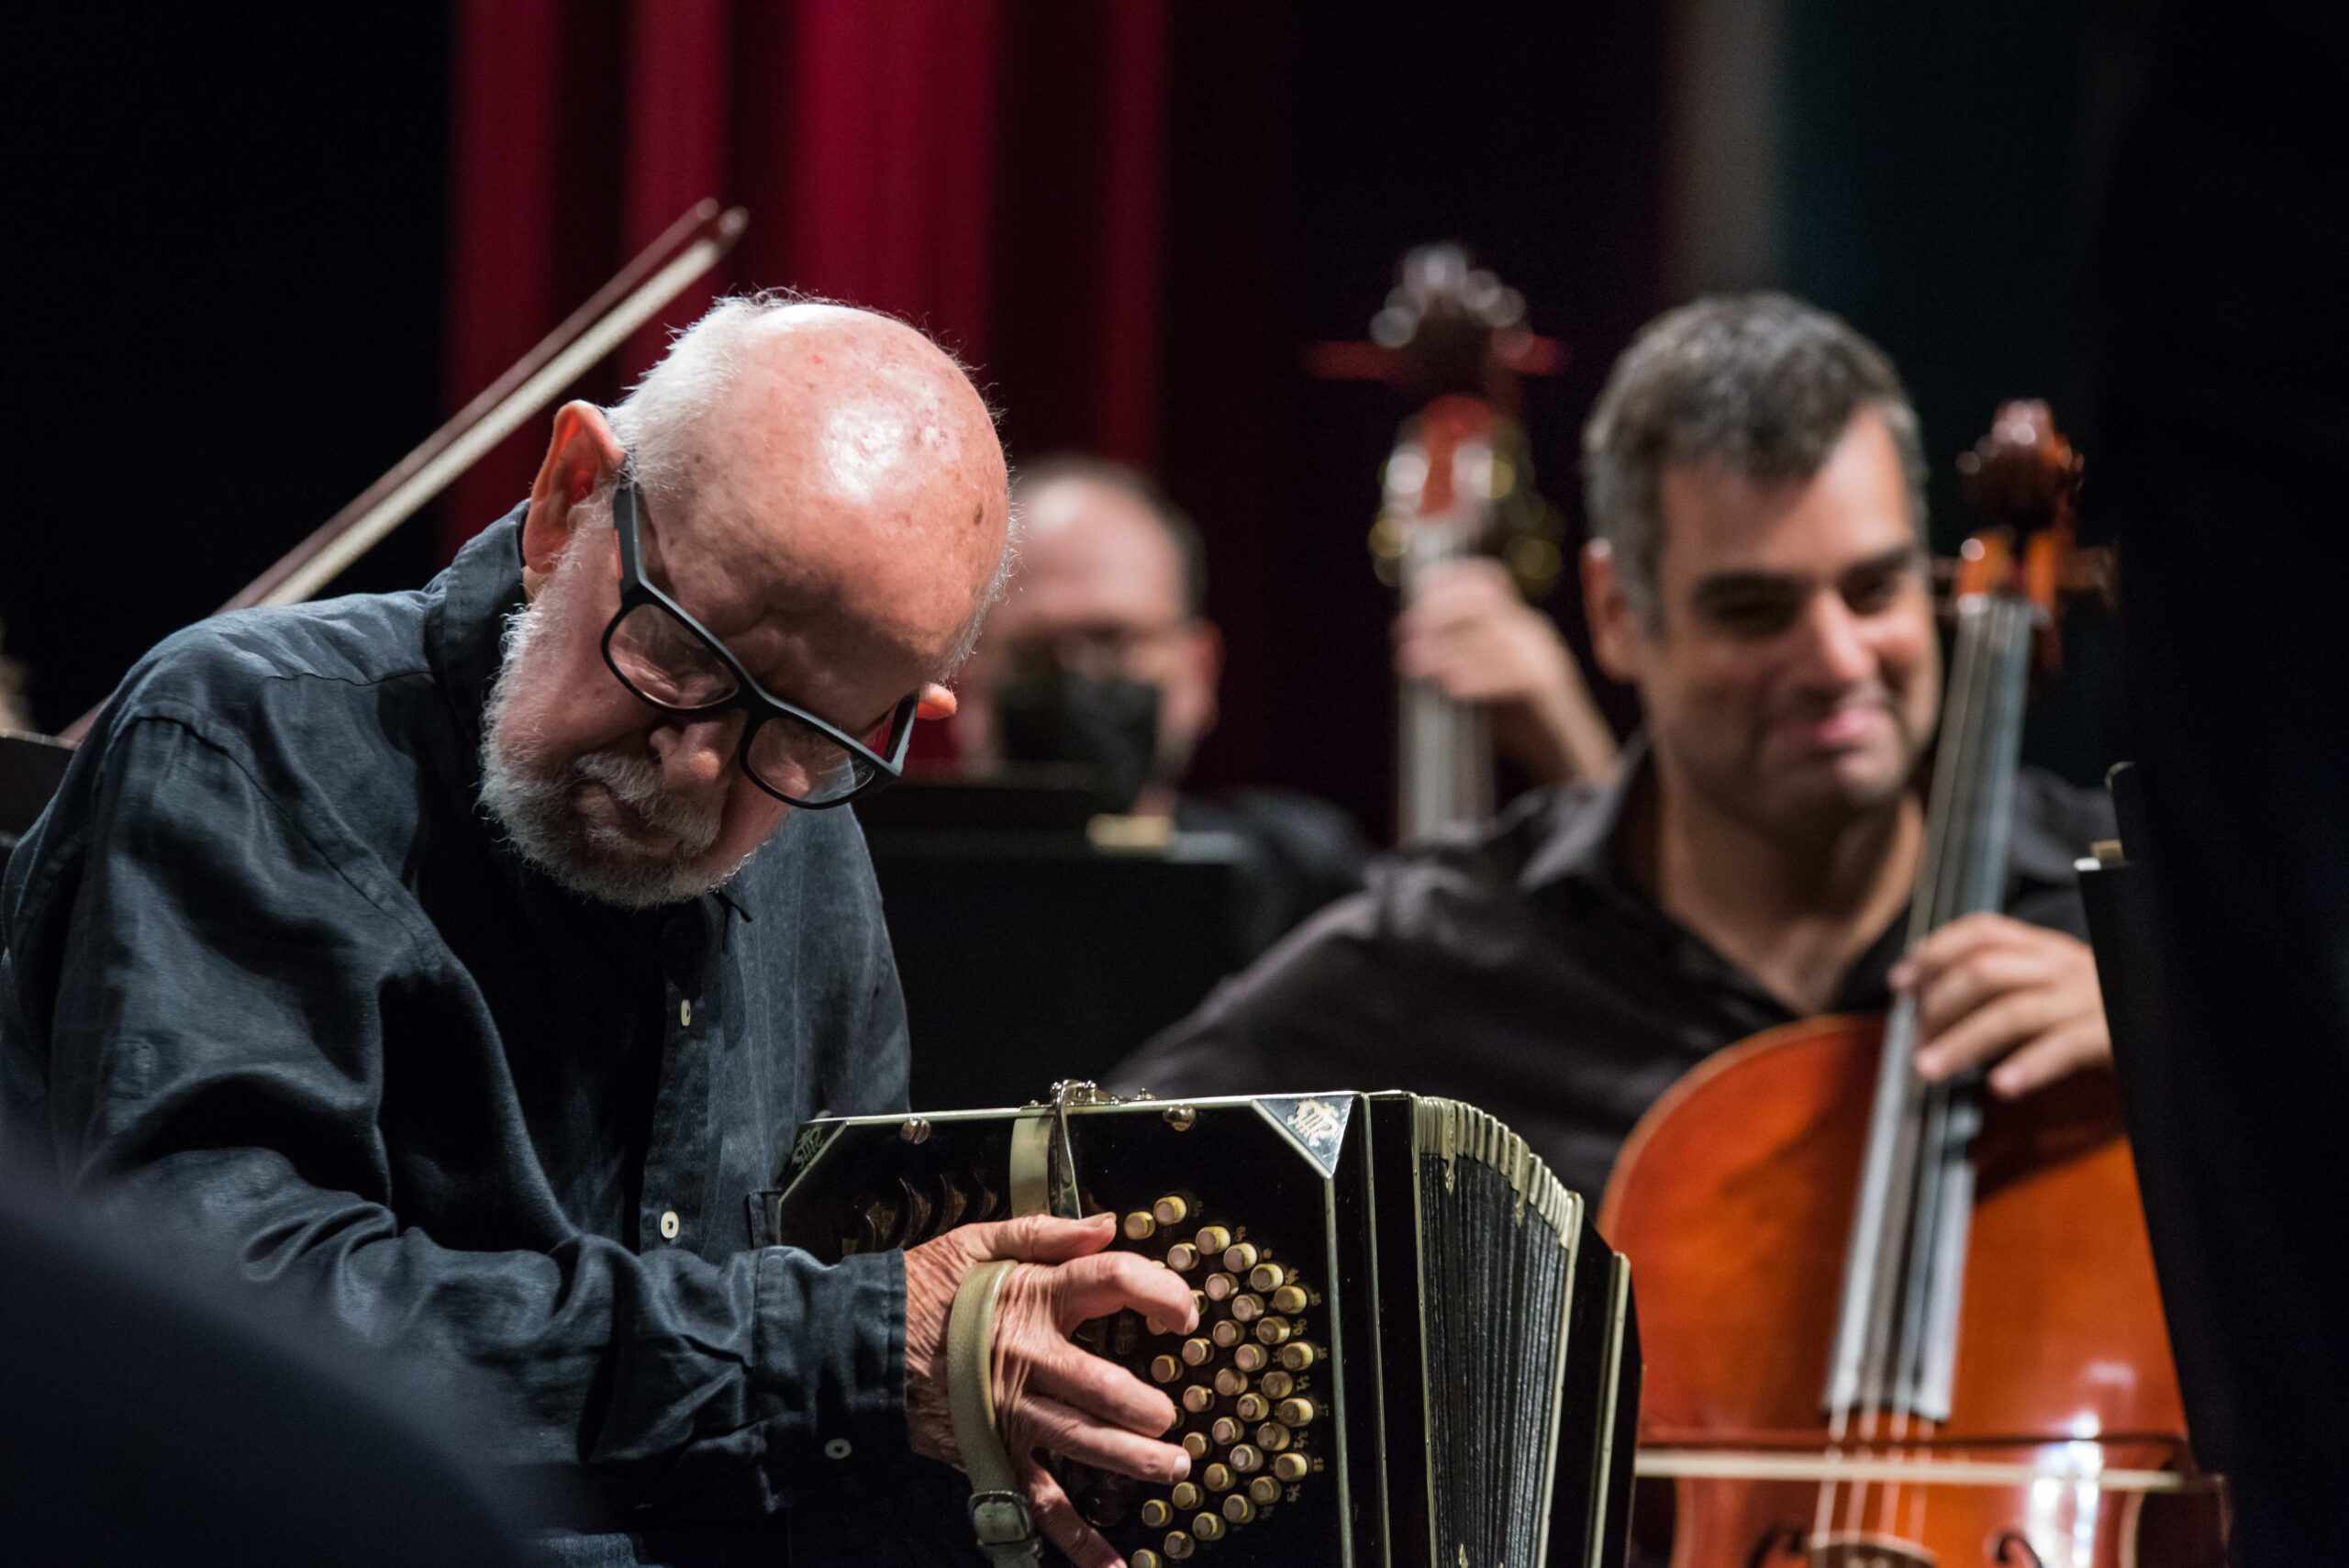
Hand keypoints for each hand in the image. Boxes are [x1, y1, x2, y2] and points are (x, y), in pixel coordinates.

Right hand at [904, 1212, 1198, 1567]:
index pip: (1113, 1282)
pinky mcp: (993, 1453)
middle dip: (1148, 1406)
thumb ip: (1046, 1232)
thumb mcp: (978, 1242)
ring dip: (1134, 1461)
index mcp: (1034, 1296)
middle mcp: (1028, 1358)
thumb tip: (1107, 1225)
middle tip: (1172, 1417)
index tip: (1184, 1313)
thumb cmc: (922, 1290)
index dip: (1160, 1292)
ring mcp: (1011, 1412)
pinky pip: (1038, 1501)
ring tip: (1173, 1470)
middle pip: (1105, 1384)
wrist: (858, 1344)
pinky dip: (1075, 1539)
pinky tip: (1110, 1564)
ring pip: (1083, 1443)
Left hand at [1392, 559, 1616, 783]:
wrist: (1568, 756)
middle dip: (1439, 611)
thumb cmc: (1522, 722)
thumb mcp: (1481, 682)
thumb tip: (1410, 652)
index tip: (1417, 590)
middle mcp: (1531, 631)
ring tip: (1415, 664)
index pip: (1487, 581)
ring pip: (1493, 635)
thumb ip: (1455, 663)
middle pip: (1483, 601)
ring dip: (1447, 648)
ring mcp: (1543, 654)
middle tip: (1404, 632)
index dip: (1450, 579)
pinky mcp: (1551, 683)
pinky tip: (1452, 687)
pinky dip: (1478, 677)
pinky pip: (1512, 672)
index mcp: (1515, 623)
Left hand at [1895, 912, 2111, 1097]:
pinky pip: (2065, 1046)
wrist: (2175, 1022)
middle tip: (1913, 1042)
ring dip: (1963, 1041)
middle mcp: (2067, 964)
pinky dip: (2030, 1065)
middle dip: (1939, 1006)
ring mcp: (2091, 997)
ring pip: (2015, 1009)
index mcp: (2049, 948)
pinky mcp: (2114, 1034)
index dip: (1934, 951)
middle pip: (1987, 972)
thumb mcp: (2057, 988)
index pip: (1983, 931)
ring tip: (1928, 1070)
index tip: (1898, 983)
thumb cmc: (2104, 1013)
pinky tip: (2000, 1086)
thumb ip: (2008, 988)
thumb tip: (1930, 1008)